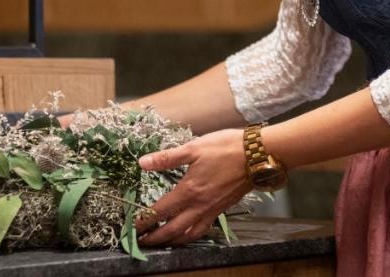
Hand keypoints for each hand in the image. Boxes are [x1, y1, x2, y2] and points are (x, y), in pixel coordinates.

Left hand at [133, 128, 252, 246]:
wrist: (257, 155)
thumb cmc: (225, 148)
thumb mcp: (193, 148)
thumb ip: (167, 158)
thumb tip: (142, 162)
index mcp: (189, 190)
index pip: (161, 211)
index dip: (145, 220)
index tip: (133, 227)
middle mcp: (199, 205)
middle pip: (172, 230)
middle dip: (155, 238)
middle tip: (141, 241)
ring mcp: (212, 210)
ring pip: (189, 234)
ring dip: (172, 241)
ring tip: (162, 242)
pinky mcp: (222, 209)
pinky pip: (203, 229)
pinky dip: (191, 235)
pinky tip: (187, 232)